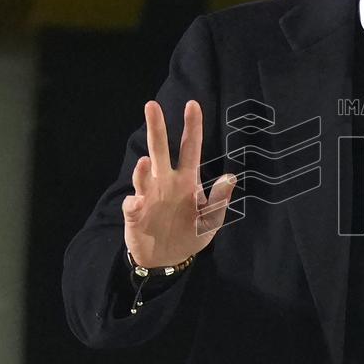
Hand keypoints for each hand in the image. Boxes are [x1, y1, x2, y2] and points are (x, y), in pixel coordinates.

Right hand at [122, 99, 236, 267]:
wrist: (167, 258)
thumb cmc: (190, 235)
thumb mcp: (211, 221)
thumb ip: (219, 201)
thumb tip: (231, 177)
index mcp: (187, 180)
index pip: (190, 148)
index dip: (192, 127)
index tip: (192, 104)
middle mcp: (166, 182)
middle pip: (160, 149)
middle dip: (157, 128)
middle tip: (152, 105)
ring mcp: (149, 196)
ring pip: (144, 176)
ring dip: (143, 170)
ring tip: (145, 161)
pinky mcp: (135, 214)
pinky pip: (133, 205)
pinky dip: (134, 203)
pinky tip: (137, 203)